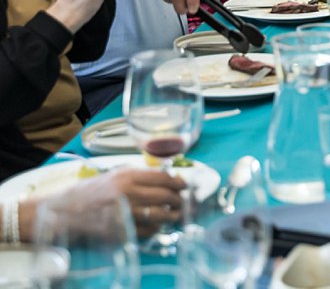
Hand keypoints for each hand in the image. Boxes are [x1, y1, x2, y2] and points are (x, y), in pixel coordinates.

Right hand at [67, 168, 185, 237]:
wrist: (65, 213)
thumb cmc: (91, 192)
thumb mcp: (115, 175)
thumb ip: (142, 175)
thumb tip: (170, 178)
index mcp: (128, 177)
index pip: (165, 178)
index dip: (179, 183)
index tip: (185, 186)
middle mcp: (128, 194)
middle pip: (166, 197)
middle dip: (179, 200)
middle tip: (182, 202)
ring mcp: (124, 214)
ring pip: (161, 215)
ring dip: (172, 215)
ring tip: (174, 214)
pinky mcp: (120, 232)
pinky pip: (148, 232)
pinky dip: (156, 229)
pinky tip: (156, 225)